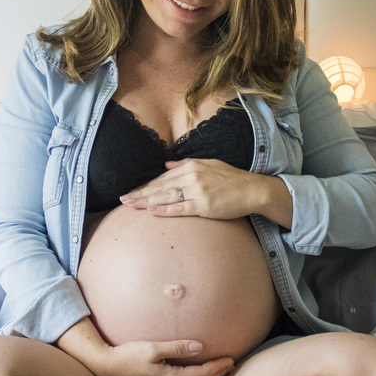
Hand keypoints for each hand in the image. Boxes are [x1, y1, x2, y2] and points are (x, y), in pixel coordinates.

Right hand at [92, 339, 234, 375]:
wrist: (106, 369)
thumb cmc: (127, 356)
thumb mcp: (152, 348)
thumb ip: (177, 347)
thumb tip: (199, 347)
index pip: (201, 374)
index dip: (217, 367)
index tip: (230, 360)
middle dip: (217, 375)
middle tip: (231, 366)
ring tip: (219, 373)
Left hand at [120, 158, 278, 220]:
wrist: (252, 189)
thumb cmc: (231, 178)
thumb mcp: (208, 164)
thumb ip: (185, 164)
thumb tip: (166, 165)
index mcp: (191, 166)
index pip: (163, 178)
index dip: (146, 186)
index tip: (132, 191)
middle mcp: (192, 177)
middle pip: (160, 187)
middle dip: (140, 194)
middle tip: (123, 200)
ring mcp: (197, 192)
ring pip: (166, 197)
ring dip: (146, 202)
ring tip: (131, 205)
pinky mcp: (204, 206)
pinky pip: (180, 208)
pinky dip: (165, 210)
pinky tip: (151, 212)